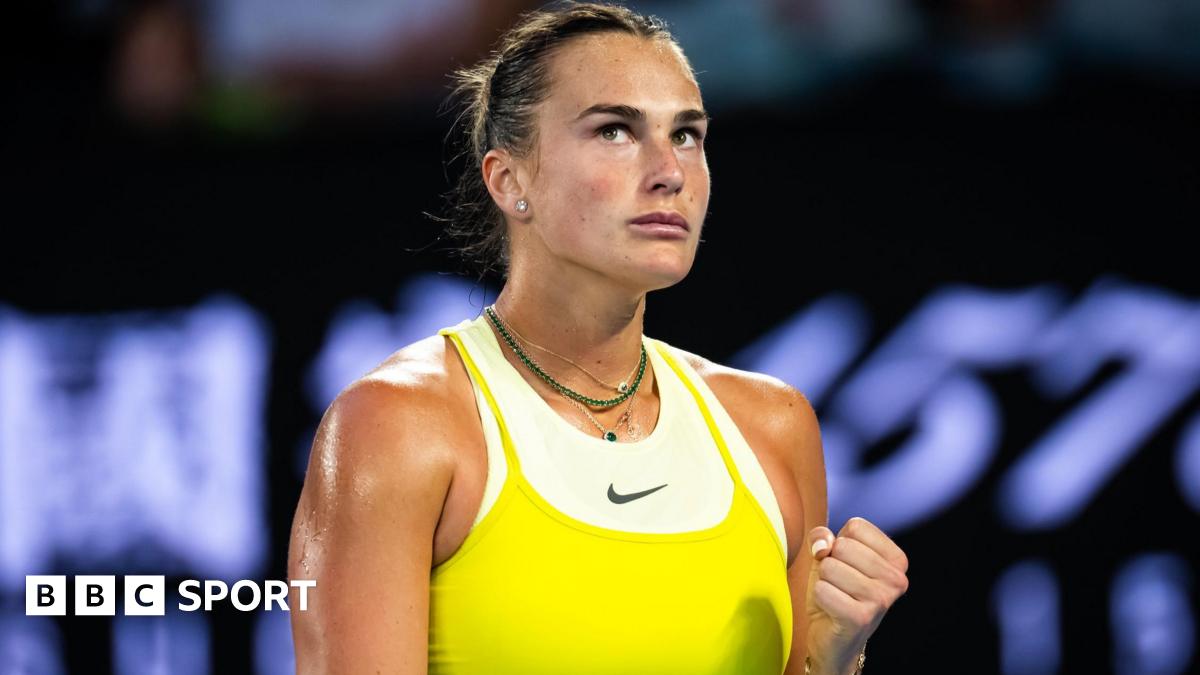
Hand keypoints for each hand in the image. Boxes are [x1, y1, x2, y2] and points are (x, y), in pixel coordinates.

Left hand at [805, 516, 908, 673]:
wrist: (834, 639)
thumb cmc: (835, 591)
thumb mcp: (828, 556)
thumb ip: (822, 537)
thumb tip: (823, 546)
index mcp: (897, 560)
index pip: (856, 526)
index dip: (839, 544)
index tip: (846, 566)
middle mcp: (897, 579)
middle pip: (842, 545)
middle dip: (829, 564)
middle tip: (839, 586)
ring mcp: (882, 599)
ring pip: (829, 566)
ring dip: (823, 582)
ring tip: (836, 597)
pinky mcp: (862, 618)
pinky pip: (822, 590)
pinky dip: (819, 598)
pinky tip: (831, 611)